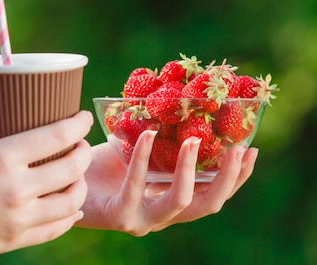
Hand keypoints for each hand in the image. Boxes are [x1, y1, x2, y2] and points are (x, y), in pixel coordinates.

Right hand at [0, 111, 92, 264]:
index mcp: (2, 158)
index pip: (58, 135)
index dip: (79, 124)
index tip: (84, 117)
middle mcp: (17, 187)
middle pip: (73, 166)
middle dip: (85, 151)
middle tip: (81, 145)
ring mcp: (20, 217)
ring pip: (73, 200)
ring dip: (82, 184)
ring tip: (78, 176)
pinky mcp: (17, 239)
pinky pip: (57, 228)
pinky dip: (71, 216)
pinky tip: (73, 207)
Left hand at [78, 130, 257, 235]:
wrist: (64, 182)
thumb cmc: (104, 164)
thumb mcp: (141, 148)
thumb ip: (164, 137)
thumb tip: (185, 97)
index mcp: (173, 199)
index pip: (214, 194)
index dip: (238, 177)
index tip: (252, 150)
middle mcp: (164, 215)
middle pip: (209, 205)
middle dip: (228, 178)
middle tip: (238, 148)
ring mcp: (144, 220)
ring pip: (181, 202)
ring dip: (190, 169)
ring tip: (192, 138)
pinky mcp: (121, 216)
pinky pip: (138, 188)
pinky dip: (144, 158)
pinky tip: (148, 134)